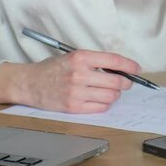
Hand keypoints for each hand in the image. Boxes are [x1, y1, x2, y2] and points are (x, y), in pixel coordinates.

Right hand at [0, 50, 141, 112]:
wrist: (29, 83)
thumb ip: (94, 62)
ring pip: (111, 96)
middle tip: (125, 83)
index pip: (114, 61)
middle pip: (116, 81)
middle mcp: (79, 74)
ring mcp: (76, 92)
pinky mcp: (73, 107)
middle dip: (125, 83)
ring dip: (115, 94)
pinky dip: (105, 104)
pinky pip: (100, 108)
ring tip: (109, 91)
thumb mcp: (72, 57)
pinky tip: (99, 99)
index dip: (129, 66)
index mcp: (80, 57)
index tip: (137, 69)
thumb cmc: (52, 69)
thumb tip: (120, 69)